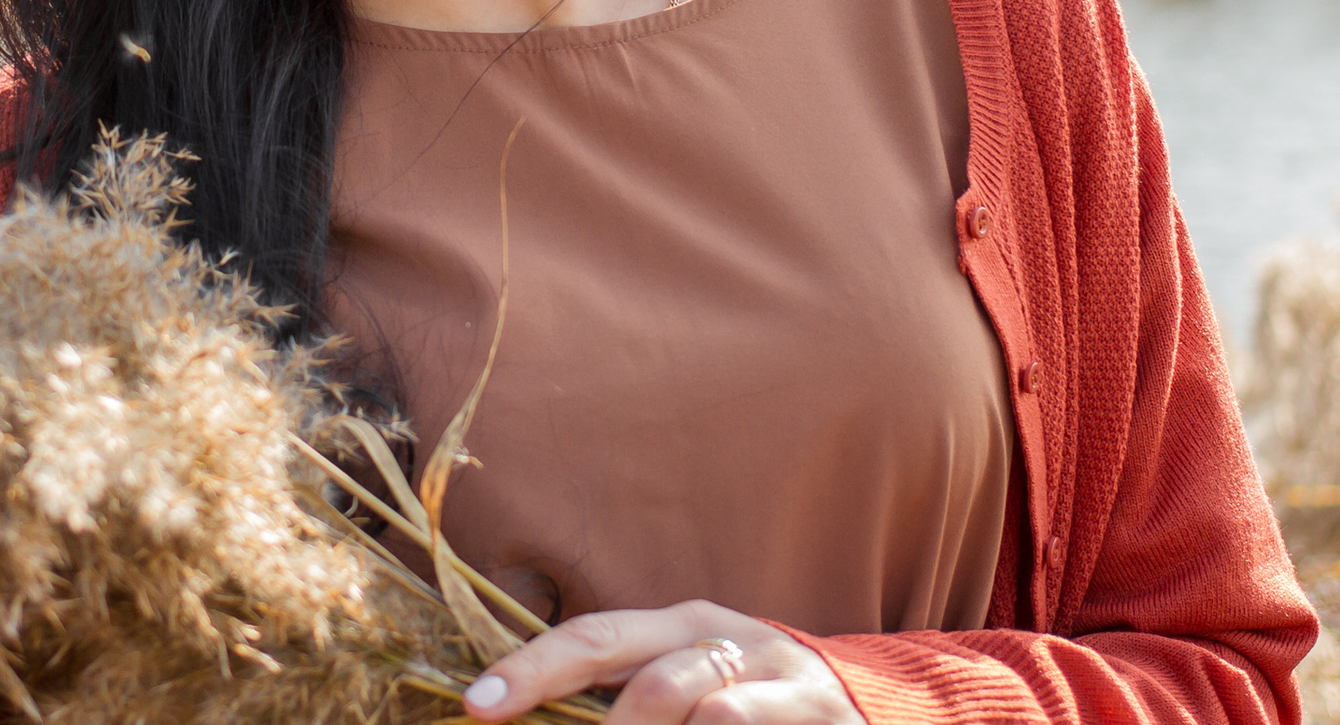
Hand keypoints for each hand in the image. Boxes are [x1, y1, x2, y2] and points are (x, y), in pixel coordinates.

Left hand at [460, 600, 862, 724]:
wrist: (862, 701)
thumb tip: (510, 710)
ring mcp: (783, 684)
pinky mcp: (824, 721)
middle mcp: (730, 642)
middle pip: (654, 685)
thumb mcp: (680, 676)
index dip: (532, 671)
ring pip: (708, 714)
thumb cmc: (744, 697)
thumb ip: (616, 690)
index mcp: (680, 624)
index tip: (478, 708)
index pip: (593, 637)